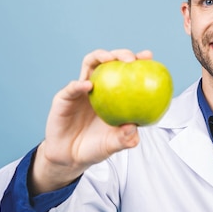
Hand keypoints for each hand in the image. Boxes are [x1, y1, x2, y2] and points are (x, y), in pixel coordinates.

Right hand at [30, 48, 152, 193]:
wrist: (69, 157)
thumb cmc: (95, 148)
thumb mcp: (113, 145)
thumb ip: (124, 139)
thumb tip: (134, 128)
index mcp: (114, 94)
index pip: (127, 72)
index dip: (139, 62)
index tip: (148, 56)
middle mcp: (99, 87)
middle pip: (109, 61)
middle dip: (121, 54)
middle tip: (131, 59)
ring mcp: (81, 90)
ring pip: (90, 64)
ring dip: (100, 56)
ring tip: (109, 60)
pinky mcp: (64, 98)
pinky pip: (72, 88)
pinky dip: (79, 85)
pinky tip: (88, 86)